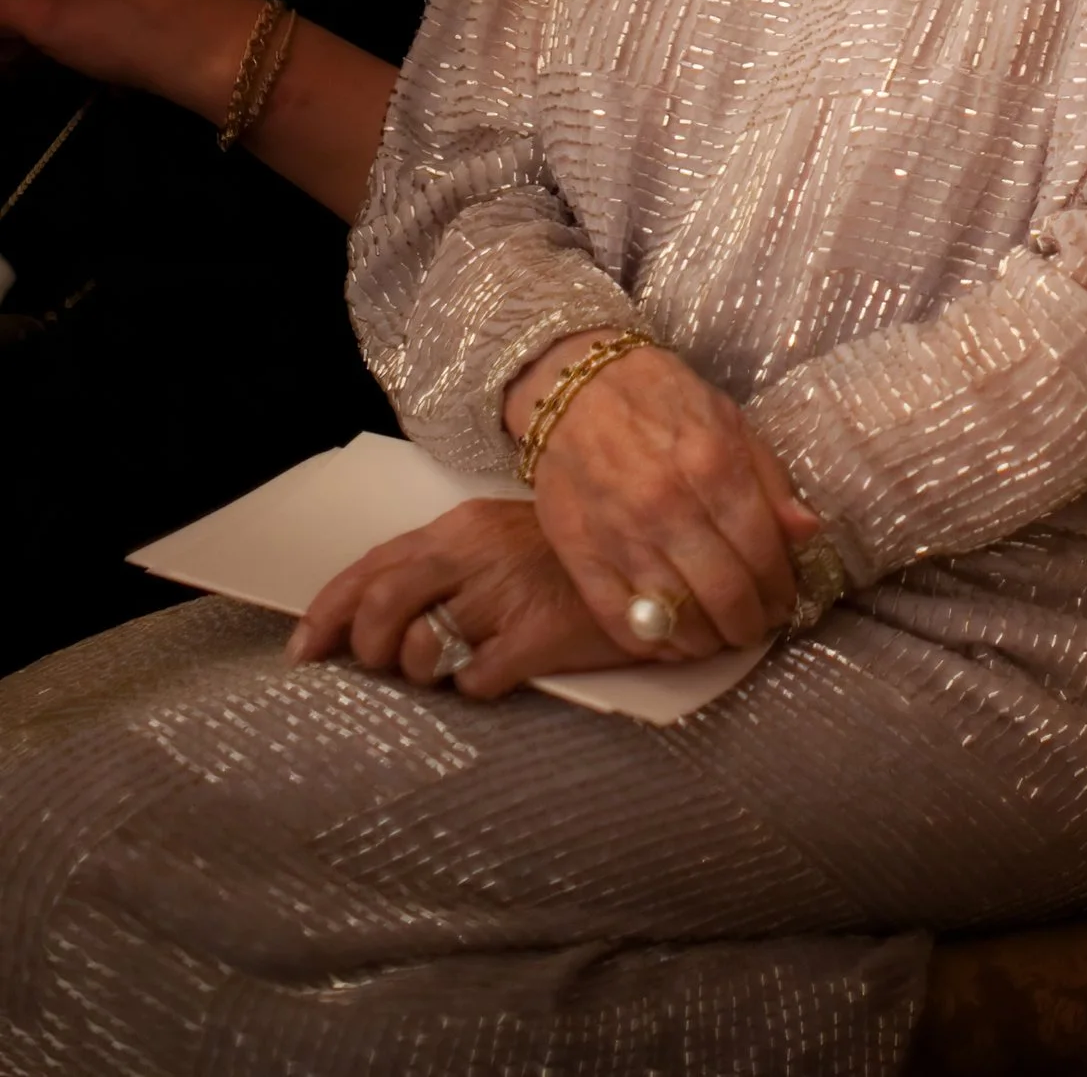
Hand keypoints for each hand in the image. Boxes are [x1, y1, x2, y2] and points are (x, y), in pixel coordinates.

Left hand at [289, 501, 621, 700]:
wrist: (659, 558)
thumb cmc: (569, 558)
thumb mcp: (500, 543)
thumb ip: (444, 570)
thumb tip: (378, 620)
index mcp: (459, 527)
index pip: (371, 568)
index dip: (325, 614)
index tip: (301, 652)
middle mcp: (474, 553)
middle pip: (382, 608)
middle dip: (368, 649)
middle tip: (389, 665)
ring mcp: (507, 593)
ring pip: (423, 649)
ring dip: (423, 670)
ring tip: (453, 664)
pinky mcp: (539, 634)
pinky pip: (477, 680)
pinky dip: (476, 687)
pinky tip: (502, 671)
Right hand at [508, 335, 818, 661]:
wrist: (575, 386)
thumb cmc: (661, 398)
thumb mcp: (729, 420)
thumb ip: (770, 479)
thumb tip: (807, 532)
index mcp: (713, 465)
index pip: (761, 551)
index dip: (780, 588)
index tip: (784, 602)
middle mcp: (668, 507)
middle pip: (725, 594)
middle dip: (750, 623)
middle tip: (757, 627)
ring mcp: (621, 537)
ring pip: (678, 618)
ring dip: (709, 641)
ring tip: (721, 636)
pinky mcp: (581, 557)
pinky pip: (622, 623)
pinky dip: (656, 645)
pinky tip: (675, 642)